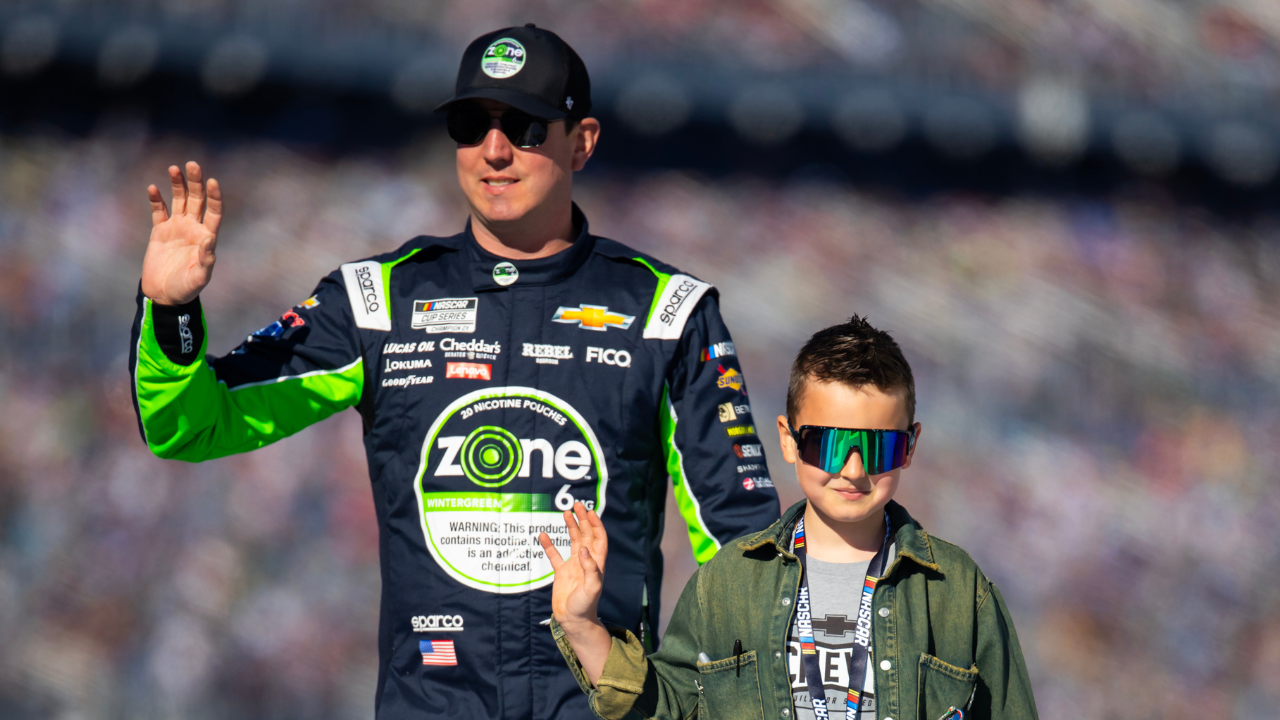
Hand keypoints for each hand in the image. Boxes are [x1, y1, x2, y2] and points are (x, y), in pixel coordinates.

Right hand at [140, 161, 223, 305]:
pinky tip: (153, 188)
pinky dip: (156, 199)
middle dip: (196, 182)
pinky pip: (159, 211)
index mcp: (206, 237)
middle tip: (192, 164)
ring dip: (178, 184)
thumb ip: (206, 259)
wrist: (164, 294)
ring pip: (179, 200)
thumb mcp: (199, 277)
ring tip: (174, 168)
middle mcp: (193, 228)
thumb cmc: (185, 289)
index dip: (214, 196)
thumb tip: (210, 238)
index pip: (214, 211)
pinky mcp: (160, 231)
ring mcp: (177, 228)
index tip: (212, 181)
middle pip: (197, 200)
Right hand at [539, 502, 612, 684]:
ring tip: (565, 513)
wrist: (573, 620)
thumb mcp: (592, 588)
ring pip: (573, 541)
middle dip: (583, 520)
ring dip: (570, 527)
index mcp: (596, 563)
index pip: (598, 539)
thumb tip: (585, 550)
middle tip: (577, 505)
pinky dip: (549, 545)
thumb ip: (590, 569)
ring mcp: (573, 566)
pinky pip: (554, 556)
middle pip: (586, 535)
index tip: (590, 512)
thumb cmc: (586, 605)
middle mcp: (586, 562)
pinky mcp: (561, 573)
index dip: (596, 525)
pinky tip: (542, 534)